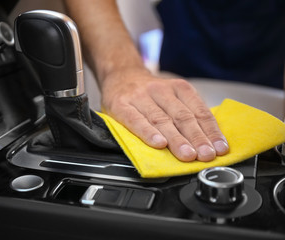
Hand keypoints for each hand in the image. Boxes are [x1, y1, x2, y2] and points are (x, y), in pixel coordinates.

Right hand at [100, 68, 228, 161]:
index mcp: (178, 88)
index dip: (211, 131)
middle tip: (206, 155)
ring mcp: (140, 97)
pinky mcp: (121, 105)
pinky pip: (136, 120)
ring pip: (161, 120)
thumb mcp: (172, 95)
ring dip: (176, 139)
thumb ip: (186, 112)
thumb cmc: (149, 92)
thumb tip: (208, 140)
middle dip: (197, 138)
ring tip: (187, 154)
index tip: (220, 148)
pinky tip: (158, 143)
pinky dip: (148, 133)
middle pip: (182, 116)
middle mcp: (160, 90)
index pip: (199, 111)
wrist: (120, 74)